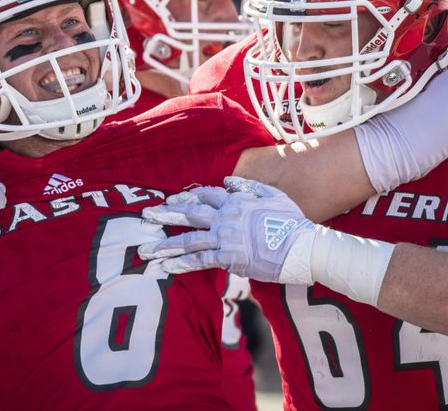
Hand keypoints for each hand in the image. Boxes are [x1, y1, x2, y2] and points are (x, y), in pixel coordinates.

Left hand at [138, 176, 318, 283]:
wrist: (302, 246)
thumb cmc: (291, 222)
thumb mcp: (272, 196)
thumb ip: (248, 187)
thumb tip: (228, 180)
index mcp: (235, 201)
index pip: (205, 196)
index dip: (186, 198)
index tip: (171, 200)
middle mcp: (225, 217)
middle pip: (188, 214)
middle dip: (164, 215)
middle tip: (145, 216)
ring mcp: (225, 237)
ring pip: (188, 239)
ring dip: (164, 245)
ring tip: (145, 250)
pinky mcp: (228, 257)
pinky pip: (200, 261)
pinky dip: (182, 264)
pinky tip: (166, 268)